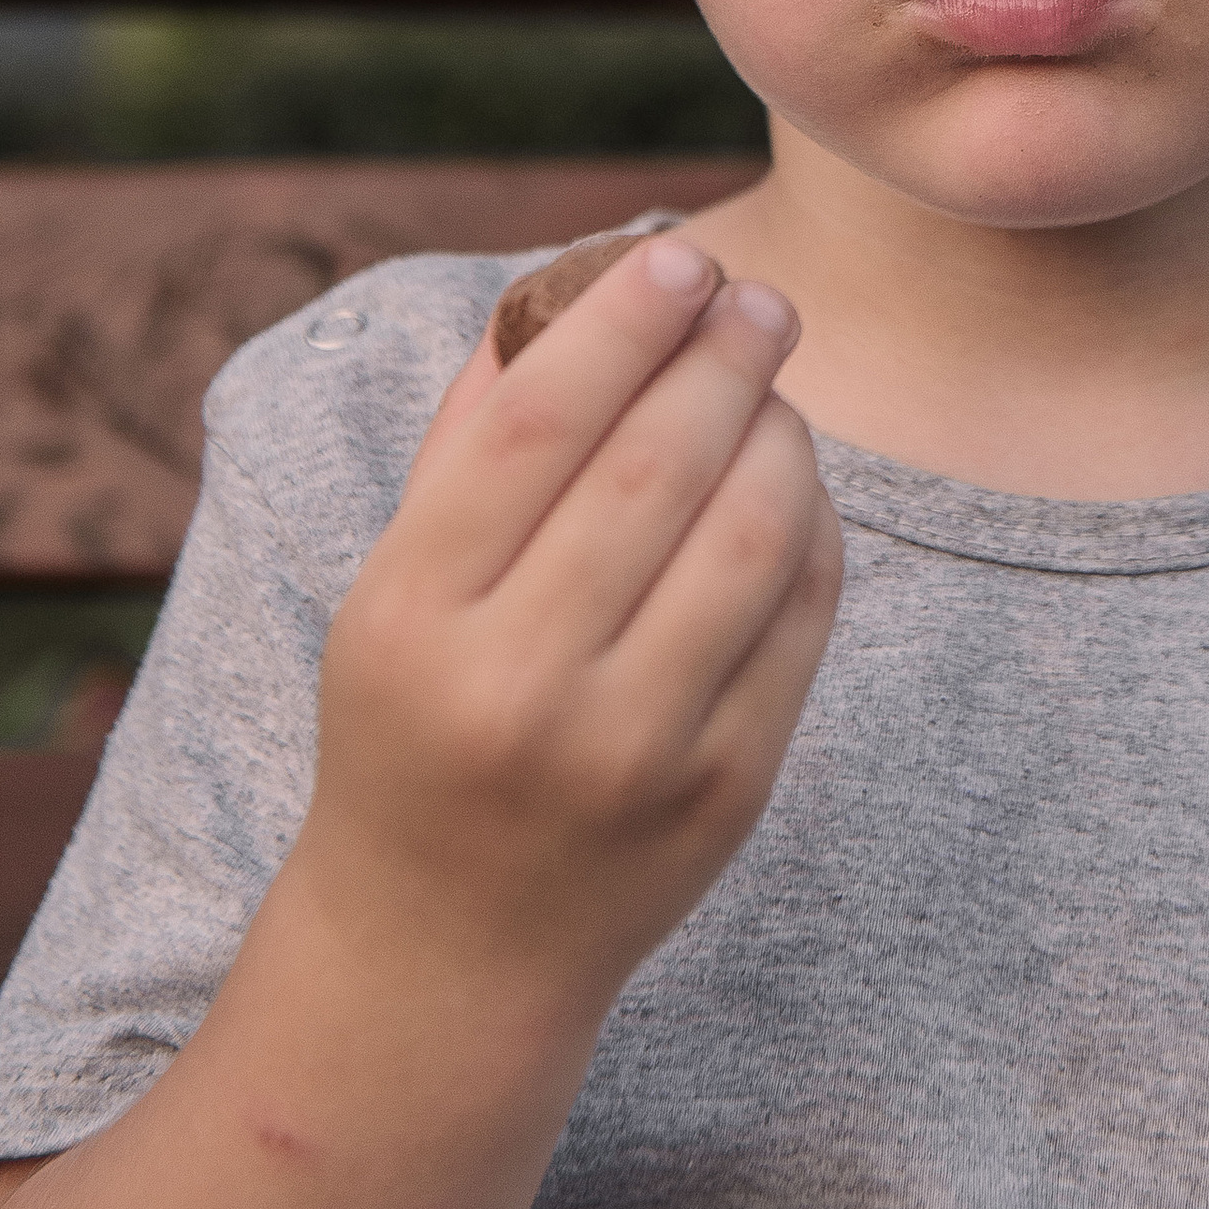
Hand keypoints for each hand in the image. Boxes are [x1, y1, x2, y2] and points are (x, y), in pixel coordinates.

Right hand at [296, 233, 841, 1021]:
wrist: (446, 951)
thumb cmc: (418, 725)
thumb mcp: (394, 592)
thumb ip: (472, 441)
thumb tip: (572, 286)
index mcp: (412, 617)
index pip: (536, 426)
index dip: (620, 324)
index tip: (676, 258)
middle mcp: (518, 687)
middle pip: (657, 468)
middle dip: (725, 358)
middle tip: (760, 299)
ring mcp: (631, 750)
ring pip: (751, 537)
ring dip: (782, 433)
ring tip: (774, 387)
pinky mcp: (725, 792)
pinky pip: (800, 620)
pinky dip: (814, 528)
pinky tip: (795, 485)